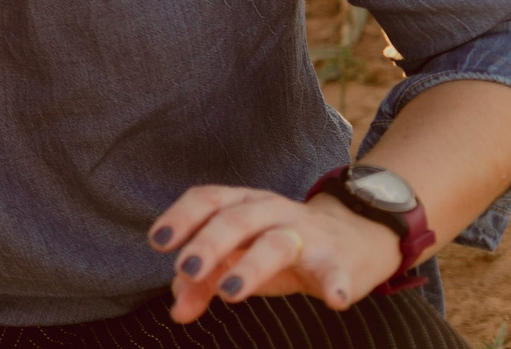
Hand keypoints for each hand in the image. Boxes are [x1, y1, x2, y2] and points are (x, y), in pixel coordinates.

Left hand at [150, 186, 402, 320]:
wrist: (352, 239)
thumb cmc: (281, 248)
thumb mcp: (238, 258)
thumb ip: (203, 281)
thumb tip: (176, 311)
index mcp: (242, 203)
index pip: (206, 199)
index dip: (181, 217)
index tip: (158, 241)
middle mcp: (271, 210)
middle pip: (235, 220)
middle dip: (207, 244)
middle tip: (184, 270)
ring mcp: (306, 233)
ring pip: (276, 243)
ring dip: (250, 266)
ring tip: (229, 292)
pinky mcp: (337, 261)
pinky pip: (335, 271)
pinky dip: (335, 285)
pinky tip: (333, 301)